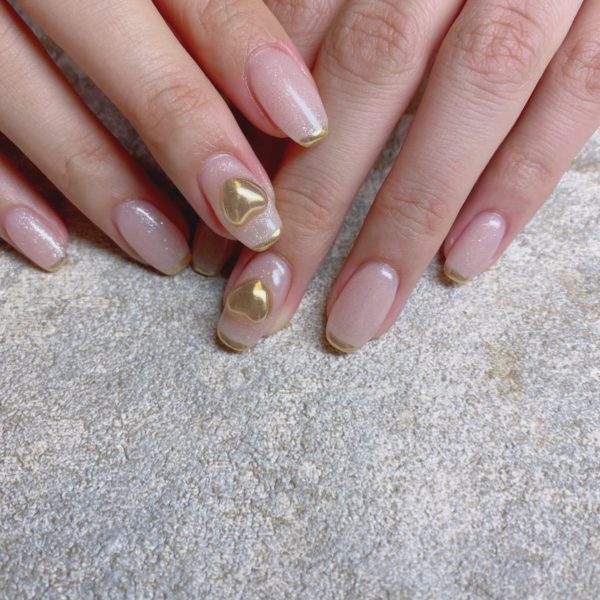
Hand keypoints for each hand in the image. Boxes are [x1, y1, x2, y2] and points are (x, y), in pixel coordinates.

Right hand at [0, 0, 326, 272]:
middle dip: (182, 127)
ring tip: (166, 251)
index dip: (242, 47)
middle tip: (249, 212)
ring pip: (17, 92)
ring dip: (101, 182)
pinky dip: (0, 191)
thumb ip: (194, 2)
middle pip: (105, 28)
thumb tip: (275, 70)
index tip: (305, 120)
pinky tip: (51, 246)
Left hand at [209, 0, 599, 351]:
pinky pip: (576, 96)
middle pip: (366, 81)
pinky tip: (467, 261)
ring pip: (467, 96)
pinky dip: (520, 179)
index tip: (219, 245)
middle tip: (257, 307)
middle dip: (308, 207)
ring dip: (404, 220)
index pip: (294, 48)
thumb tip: (262, 137)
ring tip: (355, 319)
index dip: (251, 150)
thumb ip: (322, 25)